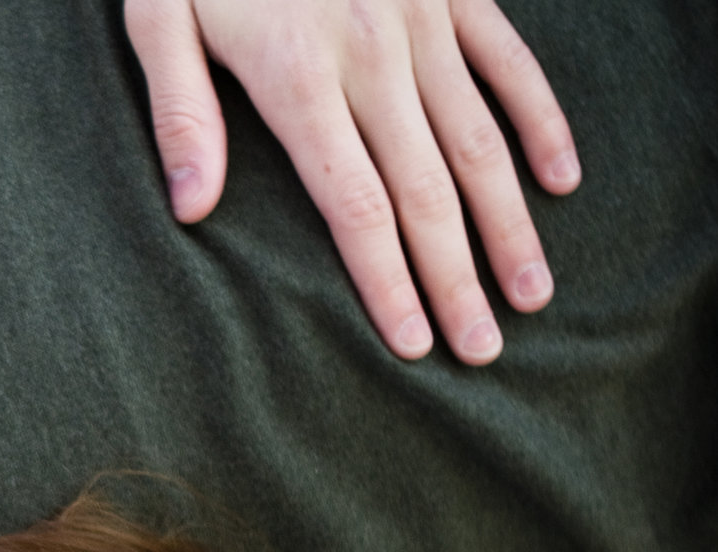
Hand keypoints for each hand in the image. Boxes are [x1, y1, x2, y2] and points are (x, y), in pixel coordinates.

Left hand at [125, 0, 580, 363]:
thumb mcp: (159, 17)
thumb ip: (181, 115)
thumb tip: (191, 212)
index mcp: (300, 79)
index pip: (355, 206)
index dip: (388, 280)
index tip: (415, 343)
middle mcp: (376, 58)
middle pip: (427, 191)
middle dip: (458, 278)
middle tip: (484, 352)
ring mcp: (425, 22)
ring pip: (480, 141)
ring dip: (509, 223)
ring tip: (531, 294)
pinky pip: (510, 63)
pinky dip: (541, 122)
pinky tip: (559, 182)